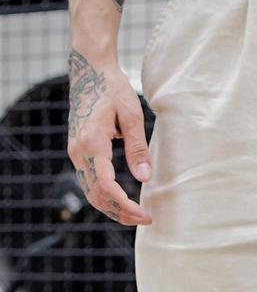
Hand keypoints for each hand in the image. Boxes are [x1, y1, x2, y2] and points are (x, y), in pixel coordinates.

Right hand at [66, 47, 152, 225]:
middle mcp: (79, 151)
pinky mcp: (78, 151)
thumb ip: (138, 148)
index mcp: (92, 143)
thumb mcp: (132, 115)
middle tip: (145, 220)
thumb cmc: (113, 89)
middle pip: (97, 195)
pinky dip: (104, 197)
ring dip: (112, 208)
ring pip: (91, 192)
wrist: (89, 71)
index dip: (126, 205)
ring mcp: (75, 152)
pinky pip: (89, 182)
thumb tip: (144, 178)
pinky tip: (121, 201)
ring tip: (135, 216)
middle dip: (120, 213)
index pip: (106, 186)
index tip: (145, 214)